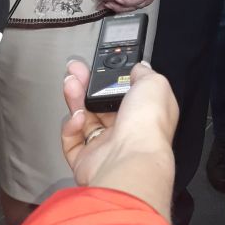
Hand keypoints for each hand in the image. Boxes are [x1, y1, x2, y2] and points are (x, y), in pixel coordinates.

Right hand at [61, 59, 176, 219]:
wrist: (130, 158)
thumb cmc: (148, 122)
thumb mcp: (154, 83)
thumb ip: (144, 73)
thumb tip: (139, 68)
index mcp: (146, 111)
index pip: (126, 91)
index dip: (111, 77)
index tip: (98, 65)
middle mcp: (127, 129)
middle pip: (101, 103)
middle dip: (87, 84)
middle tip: (75, 71)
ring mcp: (107, 145)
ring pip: (85, 118)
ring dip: (76, 100)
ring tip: (70, 85)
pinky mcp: (87, 160)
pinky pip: (72, 141)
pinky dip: (70, 128)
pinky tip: (77, 118)